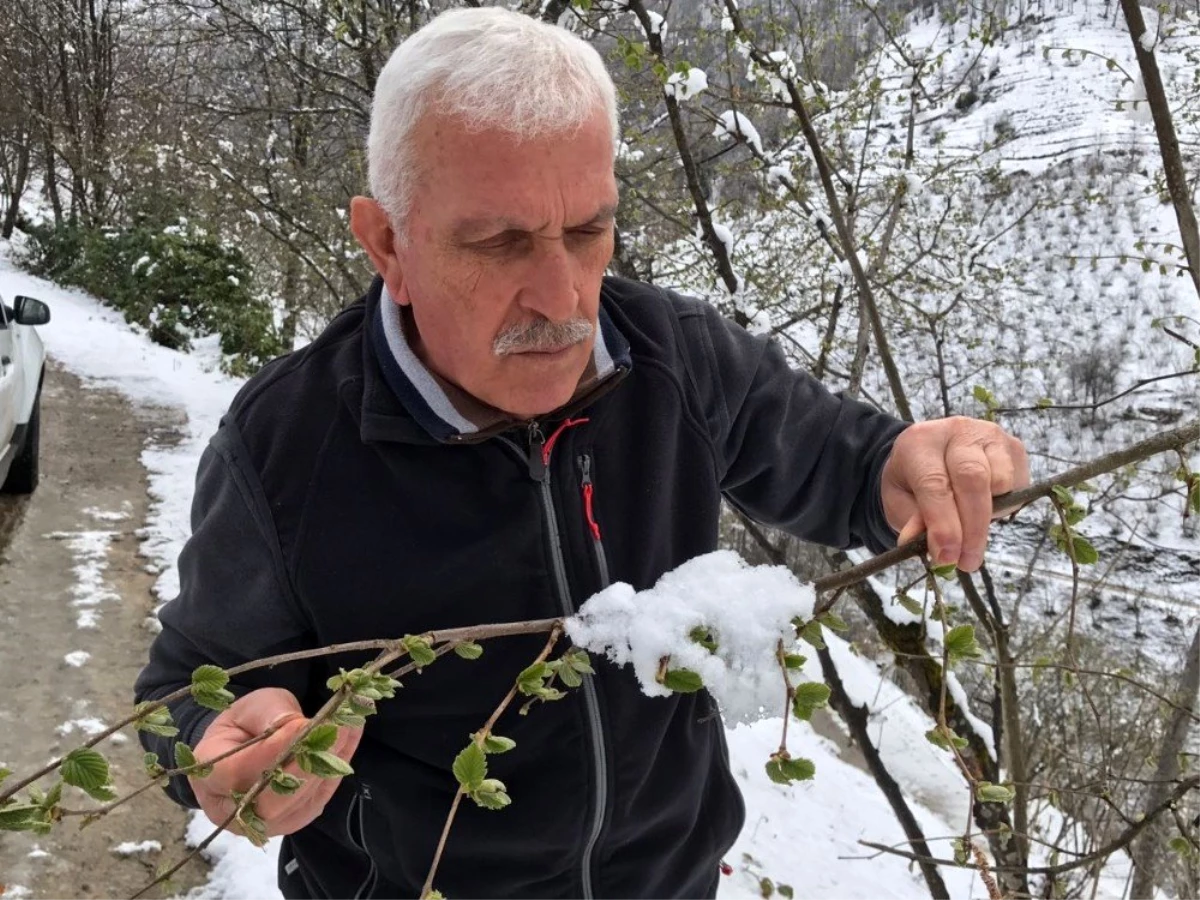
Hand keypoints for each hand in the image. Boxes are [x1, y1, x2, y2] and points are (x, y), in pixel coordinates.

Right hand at [189, 687, 361, 837]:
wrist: (247, 744)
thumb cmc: (244, 723)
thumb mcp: (250, 707)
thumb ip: (268, 715)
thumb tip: (296, 727)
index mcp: (208, 775)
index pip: (236, 772)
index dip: (270, 751)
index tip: (302, 724)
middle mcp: (229, 809)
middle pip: (269, 801)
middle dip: (305, 765)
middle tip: (335, 728)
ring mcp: (261, 823)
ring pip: (298, 804)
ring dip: (328, 764)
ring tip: (348, 726)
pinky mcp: (292, 821)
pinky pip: (316, 800)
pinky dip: (336, 769)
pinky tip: (349, 737)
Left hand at [880, 416, 1028, 571]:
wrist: (932, 453)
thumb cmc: (912, 479)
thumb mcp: (899, 501)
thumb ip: (914, 522)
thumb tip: (937, 551)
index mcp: (920, 442)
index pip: (935, 484)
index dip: (943, 524)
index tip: (946, 557)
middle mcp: (957, 431)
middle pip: (973, 478)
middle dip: (972, 528)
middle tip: (966, 561)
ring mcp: (990, 436)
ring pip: (1001, 481)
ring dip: (988, 518)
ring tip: (971, 532)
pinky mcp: (1014, 447)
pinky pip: (1018, 485)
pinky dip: (1004, 507)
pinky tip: (985, 511)